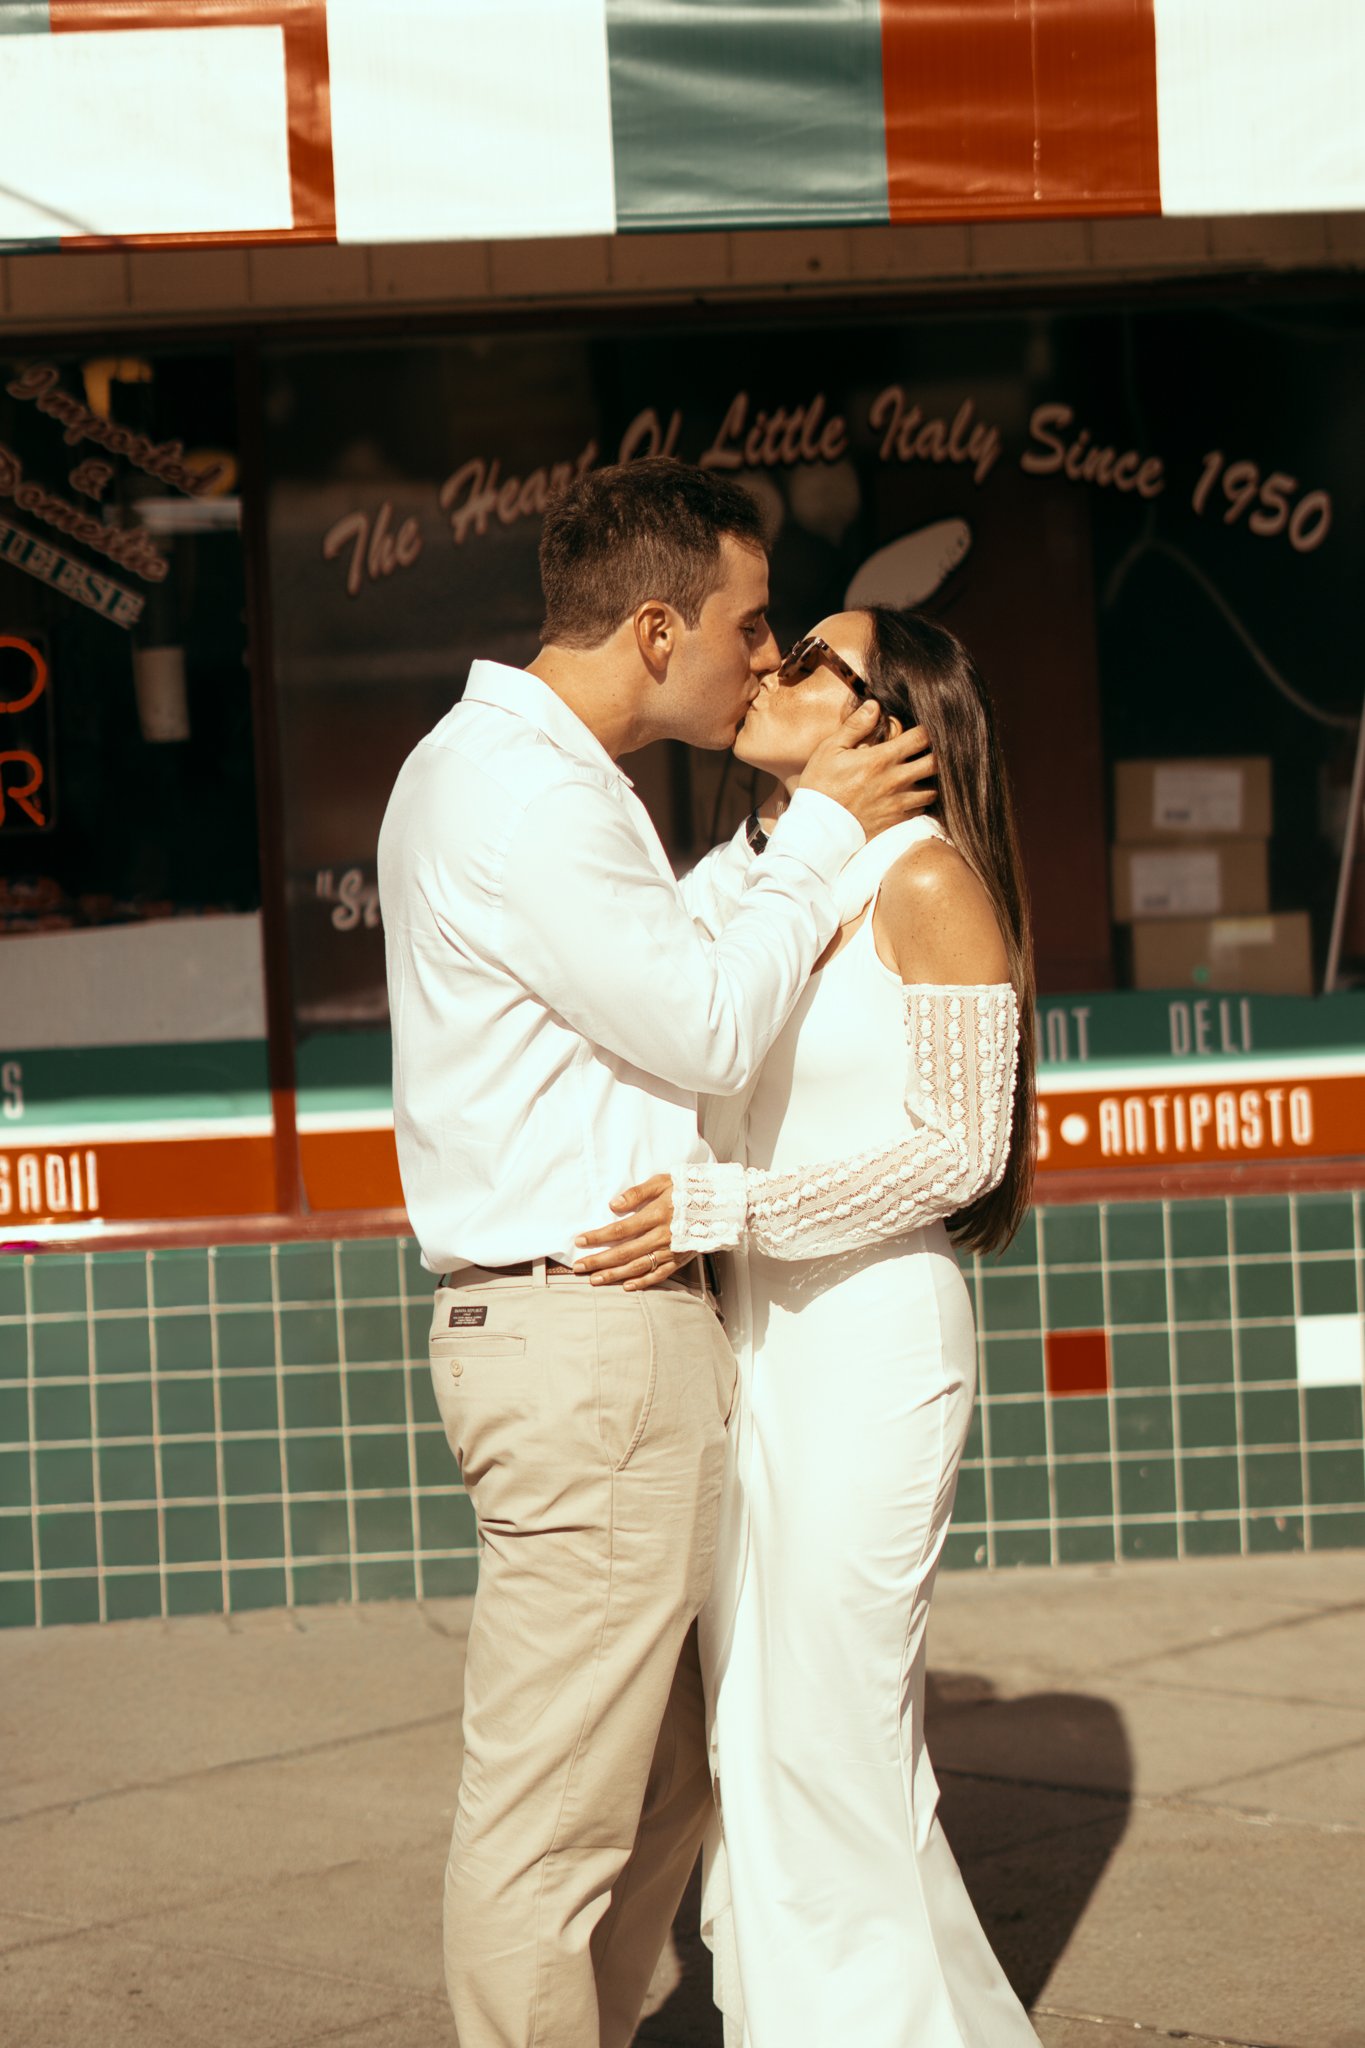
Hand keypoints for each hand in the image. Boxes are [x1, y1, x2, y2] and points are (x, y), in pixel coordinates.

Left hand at [573, 1174, 691, 1289]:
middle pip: (625, 1252)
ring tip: (595, 1279)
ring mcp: (671, 1250)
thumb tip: (614, 1205)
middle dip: (599, 1261)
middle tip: (579, 1268)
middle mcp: (662, 1236)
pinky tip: (626, 1286)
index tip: (580, 1241)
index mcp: (656, 1215)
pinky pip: (659, 1275)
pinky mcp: (680, 1259)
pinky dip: (642, 1282)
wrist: (720, 1204)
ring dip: (615, 1275)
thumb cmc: (689, 1189)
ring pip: (638, 1267)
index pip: (620, 1229)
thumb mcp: (663, 1182)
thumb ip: (638, 1193)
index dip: (598, 1236)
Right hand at [796, 701, 936, 838]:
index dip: (927, 730)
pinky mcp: (897, 820)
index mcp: (881, 759)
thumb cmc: (821, 785)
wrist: (818, 827)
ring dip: (930, 779)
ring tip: (921, 773)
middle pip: (935, 763)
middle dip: (936, 753)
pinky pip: (922, 808)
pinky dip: (922, 800)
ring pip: (933, 789)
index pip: (921, 738)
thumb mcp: (831, 750)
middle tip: (928, 750)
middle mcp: (896, 781)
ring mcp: (899, 803)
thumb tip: (875, 706)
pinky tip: (912, 794)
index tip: (923, 728)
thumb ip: (855, 726)